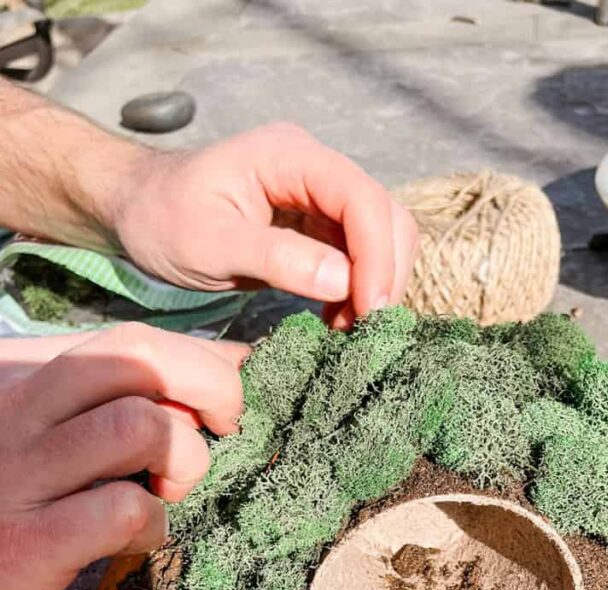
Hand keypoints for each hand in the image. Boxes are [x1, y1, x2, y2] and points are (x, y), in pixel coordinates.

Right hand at [0, 323, 247, 589]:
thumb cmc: (9, 501)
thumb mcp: (51, 428)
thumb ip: (124, 390)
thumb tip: (232, 357)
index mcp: (22, 375)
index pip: (133, 341)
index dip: (202, 367)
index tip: (220, 411)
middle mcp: (14, 408)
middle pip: (140, 357)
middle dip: (213, 389)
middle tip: (220, 436)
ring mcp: (18, 472)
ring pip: (141, 426)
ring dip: (183, 461)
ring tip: (166, 491)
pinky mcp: (30, 541)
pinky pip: (125, 510)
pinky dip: (153, 526)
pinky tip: (133, 538)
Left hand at [114, 123, 418, 329]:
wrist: (138, 212)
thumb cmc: (160, 220)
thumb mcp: (208, 243)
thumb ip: (275, 258)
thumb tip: (343, 281)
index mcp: (288, 156)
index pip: (360, 198)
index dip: (376, 255)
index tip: (371, 310)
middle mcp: (315, 168)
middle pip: (384, 216)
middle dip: (384, 274)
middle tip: (365, 330)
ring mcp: (320, 196)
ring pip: (381, 237)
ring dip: (376, 286)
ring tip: (348, 329)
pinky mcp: (319, 225)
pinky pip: (360, 257)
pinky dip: (359, 291)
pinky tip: (337, 320)